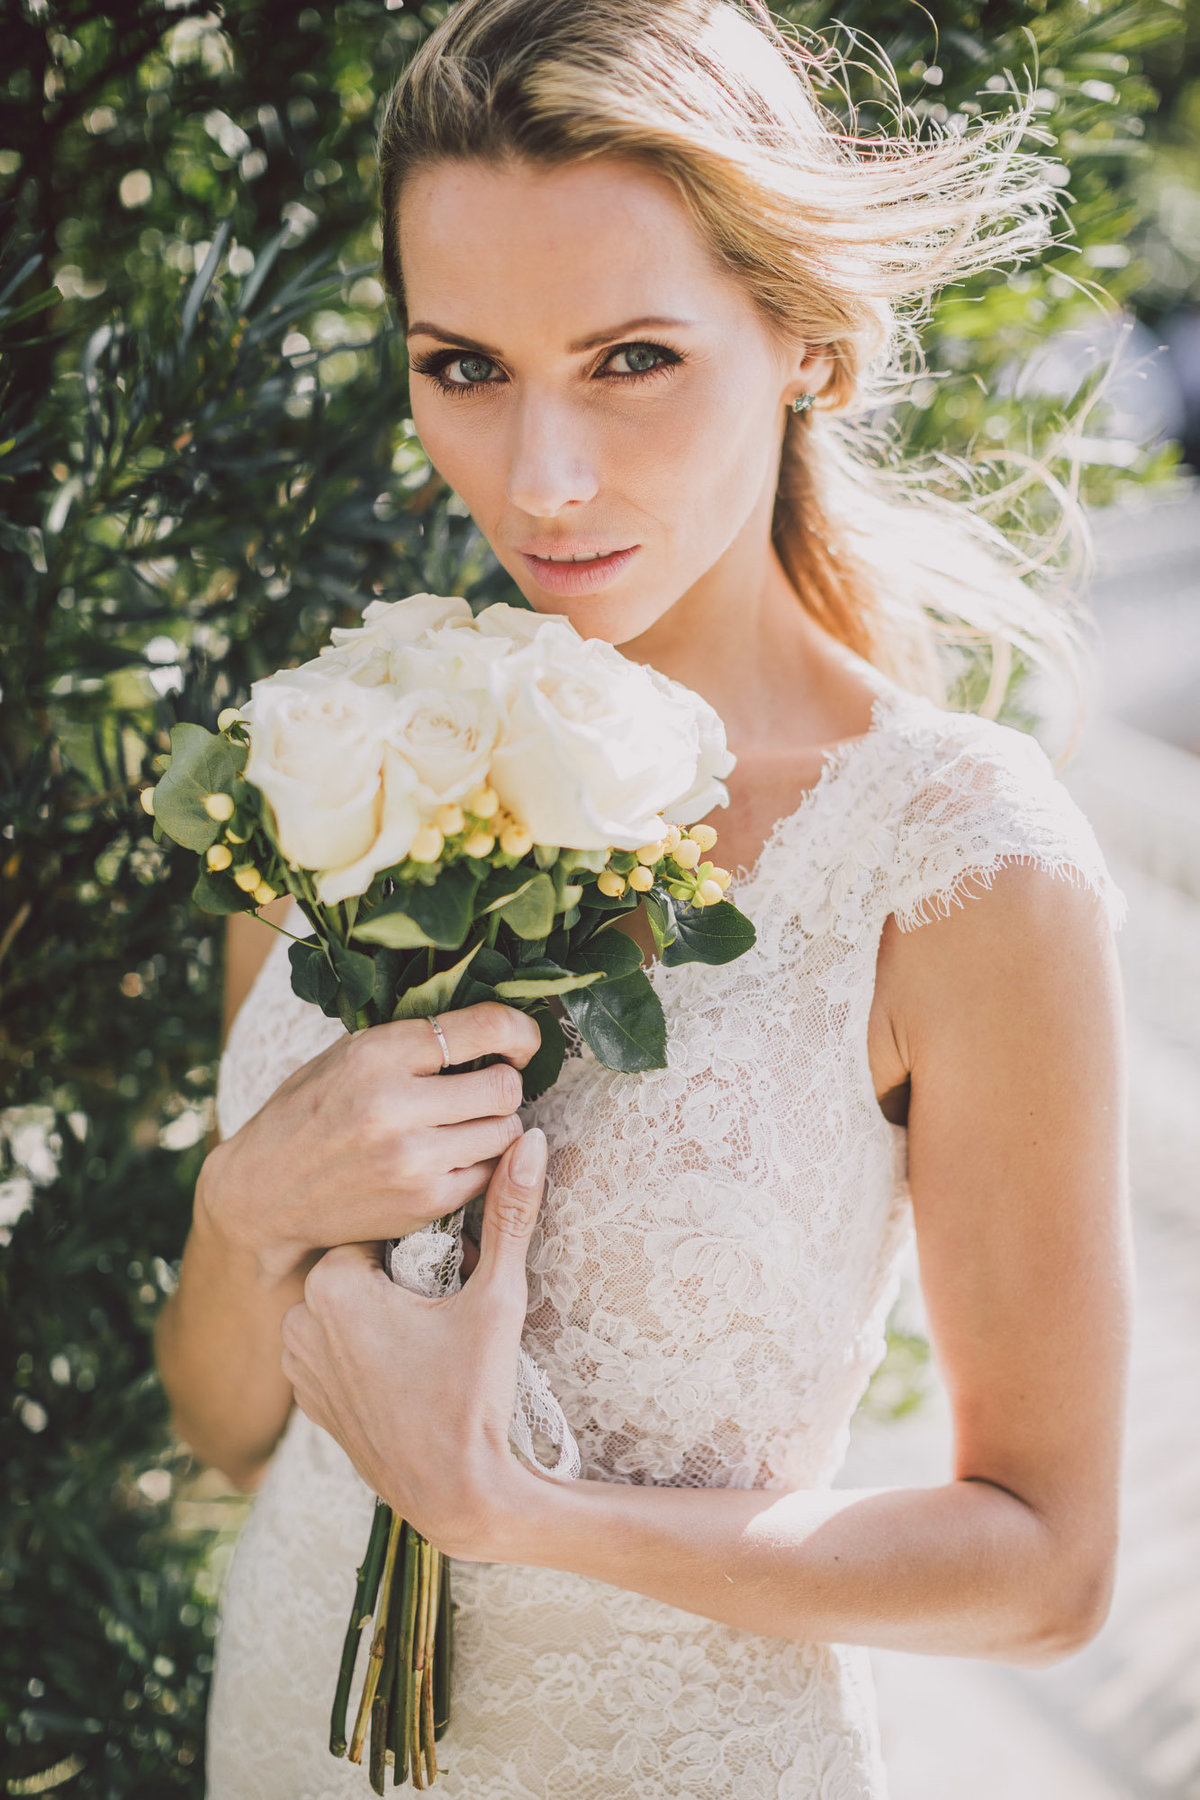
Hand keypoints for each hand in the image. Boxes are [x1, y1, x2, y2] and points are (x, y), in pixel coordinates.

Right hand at [199, 1002, 540, 1283]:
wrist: (262, 1193)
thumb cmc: (307, 1113)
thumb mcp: (345, 1055)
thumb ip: (412, 1040)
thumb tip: (492, 1026)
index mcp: (377, 1053)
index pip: (485, 1027)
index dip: (520, 1030)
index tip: (523, 1040)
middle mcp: (395, 1105)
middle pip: (506, 1086)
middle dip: (504, 1084)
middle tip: (484, 1089)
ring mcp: (412, 1159)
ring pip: (506, 1132)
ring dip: (495, 1126)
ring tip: (464, 1124)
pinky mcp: (423, 1202)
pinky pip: (489, 1175)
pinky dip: (480, 1165)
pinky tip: (450, 1157)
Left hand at [279, 1127, 549, 1558]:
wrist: (457, 1498)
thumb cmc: (475, 1396)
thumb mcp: (497, 1298)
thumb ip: (509, 1214)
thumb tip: (530, 1140)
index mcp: (333, 1285)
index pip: (380, 1227)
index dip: (425, 1245)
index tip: (454, 1275)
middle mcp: (298, 1320)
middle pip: (361, 1264)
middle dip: (404, 1275)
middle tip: (446, 1309)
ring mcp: (297, 1364)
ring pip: (345, 1304)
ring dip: (381, 1310)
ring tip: (427, 1344)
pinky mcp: (306, 1399)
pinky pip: (334, 1345)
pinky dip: (365, 1348)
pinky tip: (405, 1373)